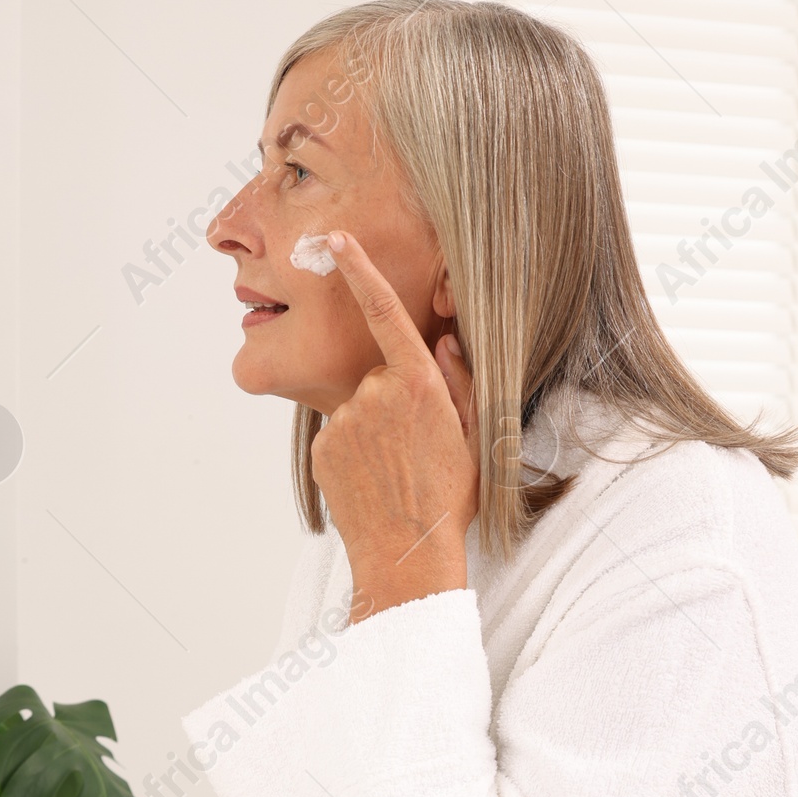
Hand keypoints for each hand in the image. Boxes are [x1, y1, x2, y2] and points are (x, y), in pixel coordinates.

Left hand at [311, 232, 477, 619]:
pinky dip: (355, 451)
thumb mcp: (475, 438)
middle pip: (382, 377)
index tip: (336, 241)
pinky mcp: (323, 446)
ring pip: (361, 407)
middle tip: (417, 447)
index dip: (359, 271)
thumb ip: (461, 381)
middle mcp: (376, 394)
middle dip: (396, 400)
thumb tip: (442, 341)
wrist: (406, 555)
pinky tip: (373, 480)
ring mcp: (345, 420)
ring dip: (376, 429)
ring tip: (397, 470)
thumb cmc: (450, 499)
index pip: (385, 313)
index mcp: (419, 385)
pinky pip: (341, 435)